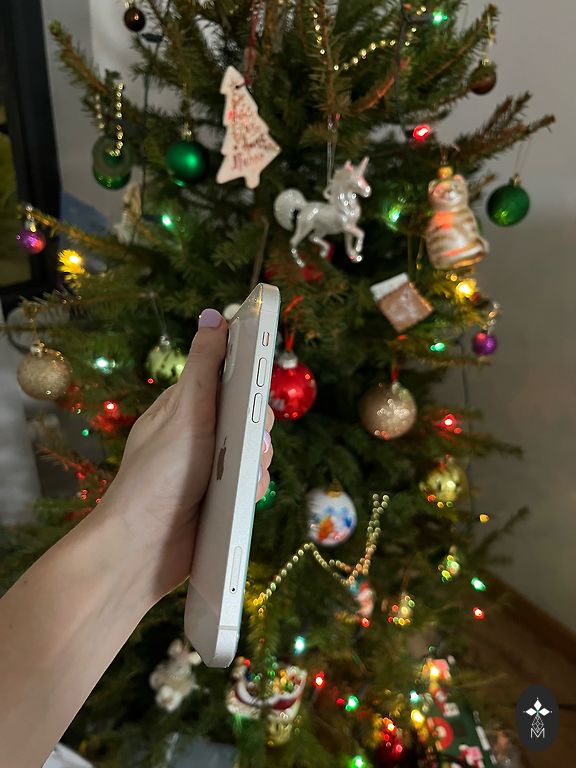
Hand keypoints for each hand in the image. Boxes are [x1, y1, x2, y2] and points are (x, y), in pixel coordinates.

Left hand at [102, 308, 273, 604]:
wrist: (142, 549)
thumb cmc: (159, 474)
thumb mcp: (185, 411)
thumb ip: (205, 365)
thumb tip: (214, 316)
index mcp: (186, 407)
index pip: (228, 378)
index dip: (248, 379)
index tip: (259, 384)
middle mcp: (200, 434)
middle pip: (249, 416)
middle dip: (259, 427)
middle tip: (252, 437)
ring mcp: (211, 468)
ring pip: (256, 451)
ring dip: (259, 460)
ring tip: (244, 474)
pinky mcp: (221, 498)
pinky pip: (253, 482)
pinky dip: (254, 487)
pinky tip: (245, 495)